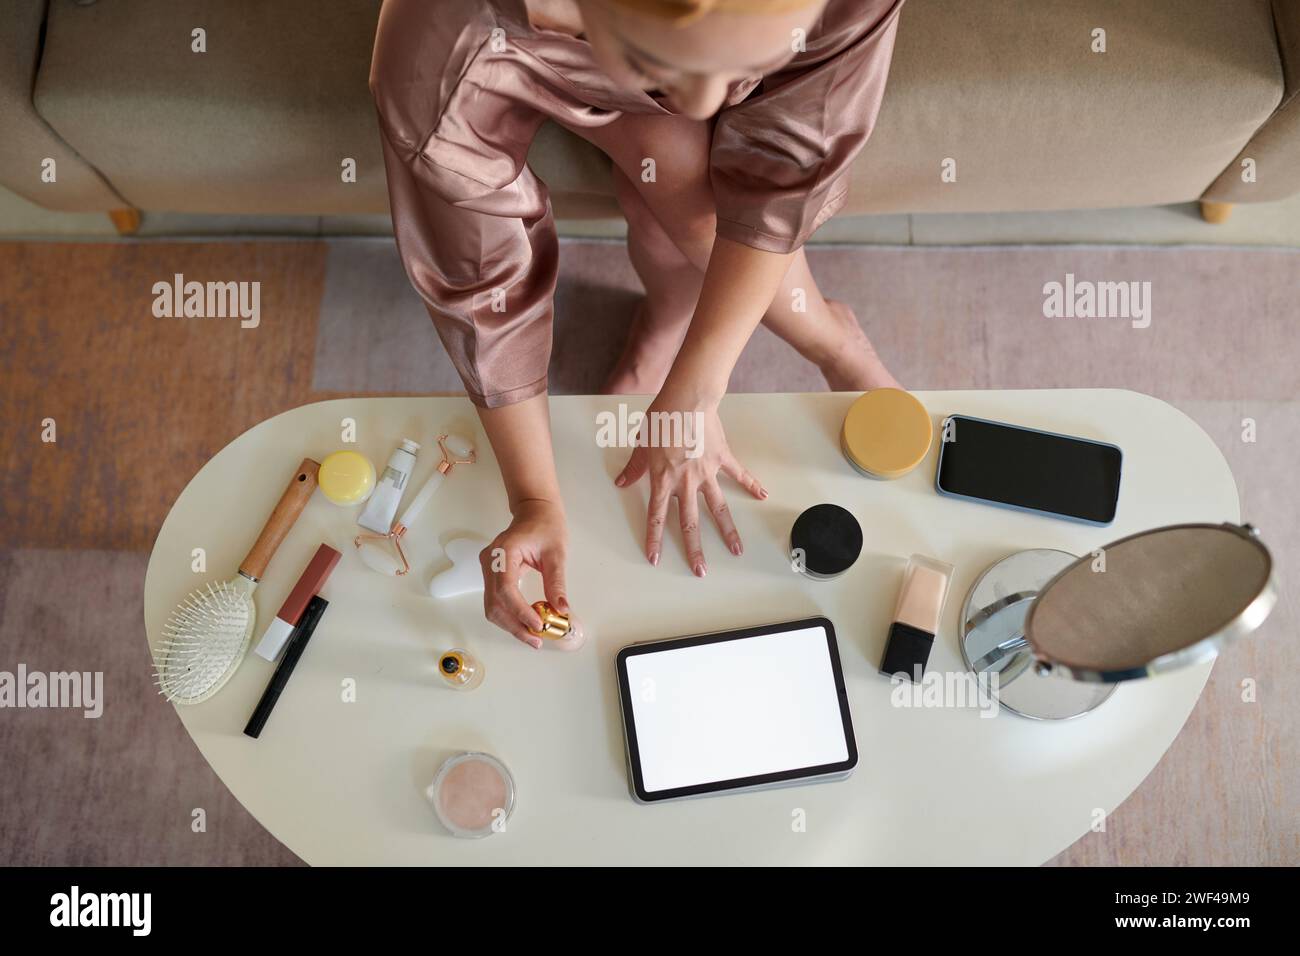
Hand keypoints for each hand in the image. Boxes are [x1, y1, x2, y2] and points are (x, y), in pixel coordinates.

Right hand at [479, 498, 568, 648]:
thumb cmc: (546, 525)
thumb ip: (556, 582)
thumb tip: (561, 609)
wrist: (535, 510)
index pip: (506, 589)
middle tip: (536, 639)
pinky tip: (526, 623)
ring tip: (533, 636)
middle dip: (514, 625)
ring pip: (492, 606)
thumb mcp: (557, 553)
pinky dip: (509, 615)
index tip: (538, 625)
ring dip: (511, 624)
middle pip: (495, 603)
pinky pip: (496, 600)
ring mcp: (488, 568)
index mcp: (504, 552)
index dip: (520, 611)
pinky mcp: (492, 575)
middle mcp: (490, 562)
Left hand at [614, 392, 766, 574]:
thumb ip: (634, 467)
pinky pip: (739, 475)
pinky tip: (763, 496)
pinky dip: (751, 485)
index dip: (655, 539)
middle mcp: (686, 482)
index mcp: (663, 479)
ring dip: (727, 531)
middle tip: (701, 571)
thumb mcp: (641, 444)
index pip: (656, 516)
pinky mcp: (722, 459)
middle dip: (694, 549)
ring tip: (736, 550)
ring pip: (718, 508)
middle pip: (690, 522)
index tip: (656, 558)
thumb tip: (621, 481)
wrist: (686, 400)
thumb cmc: (661, 419)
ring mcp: (707, 473)